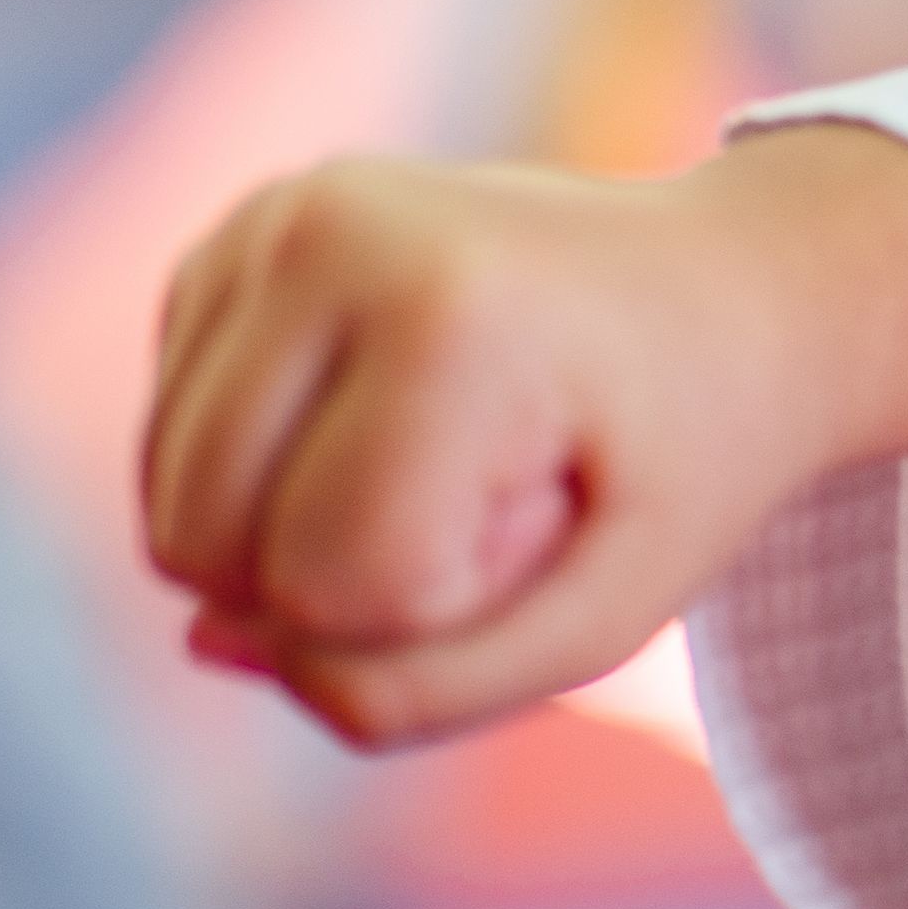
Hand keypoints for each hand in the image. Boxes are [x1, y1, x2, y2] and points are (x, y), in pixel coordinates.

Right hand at [138, 124, 907, 747]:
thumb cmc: (680, 461)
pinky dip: (268, 480)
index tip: (551, 521)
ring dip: (296, 538)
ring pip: (172, 507)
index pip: (327, 586)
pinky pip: (175, 450)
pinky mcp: (235, 238)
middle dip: (339, 584)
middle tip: (498, 496)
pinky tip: (390, 419)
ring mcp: (274, 219)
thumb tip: (208, 642)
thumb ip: (414, 689)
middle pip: (205, 548)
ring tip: (449, 458)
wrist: (736, 292)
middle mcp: (334, 235)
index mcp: (450, 313)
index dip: (437, 610)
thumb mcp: (604, 615)